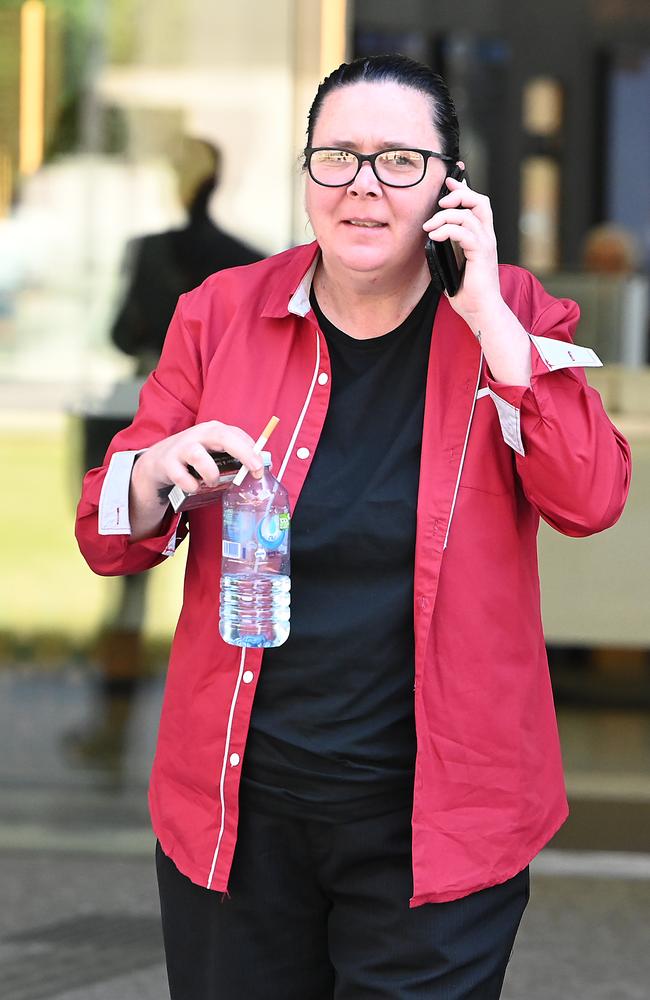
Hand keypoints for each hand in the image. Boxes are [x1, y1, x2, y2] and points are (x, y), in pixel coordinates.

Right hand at [131, 420, 263, 509]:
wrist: (159, 461)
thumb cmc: (194, 457)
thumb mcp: (215, 451)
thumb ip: (235, 457)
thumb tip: (261, 469)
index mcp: (214, 430)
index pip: (237, 435)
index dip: (252, 451)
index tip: (260, 468)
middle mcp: (199, 434)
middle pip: (222, 437)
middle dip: (242, 452)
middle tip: (255, 469)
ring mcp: (181, 447)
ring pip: (199, 456)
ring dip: (210, 474)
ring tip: (212, 482)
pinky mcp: (167, 462)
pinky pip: (181, 476)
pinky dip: (191, 485)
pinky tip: (193, 487)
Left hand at [423, 174, 502, 323]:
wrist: (481, 310)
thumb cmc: (467, 291)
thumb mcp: (453, 263)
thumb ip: (447, 246)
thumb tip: (431, 235)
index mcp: (482, 237)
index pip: (478, 204)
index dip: (464, 189)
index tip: (448, 183)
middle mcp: (487, 237)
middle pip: (479, 201)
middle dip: (458, 195)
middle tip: (440, 202)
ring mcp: (486, 244)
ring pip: (468, 215)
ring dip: (444, 216)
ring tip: (429, 227)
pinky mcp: (481, 254)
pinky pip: (464, 232)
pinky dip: (447, 229)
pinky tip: (435, 235)